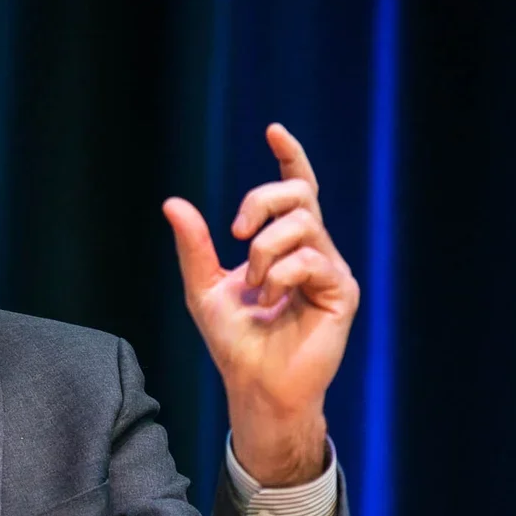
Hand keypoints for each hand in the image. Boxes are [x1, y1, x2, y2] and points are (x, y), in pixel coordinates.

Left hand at [162, 124, 358, 485]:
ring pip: (302, 225)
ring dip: (264, 252)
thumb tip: (173, 203)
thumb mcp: (204, 288)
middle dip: (261, 201)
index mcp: (285, 246)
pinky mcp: (341, 292)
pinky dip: (280, 276)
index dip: (290, 157)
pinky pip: (310, 260)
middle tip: (235, 233)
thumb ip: (194, 246)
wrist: (254, 385)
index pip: (296, 190)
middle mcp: (313, 251)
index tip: (273, 130)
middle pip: (298, 194)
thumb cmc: (234, 342)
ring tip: (254, 287)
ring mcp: (330, 270)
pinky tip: (271, 301)